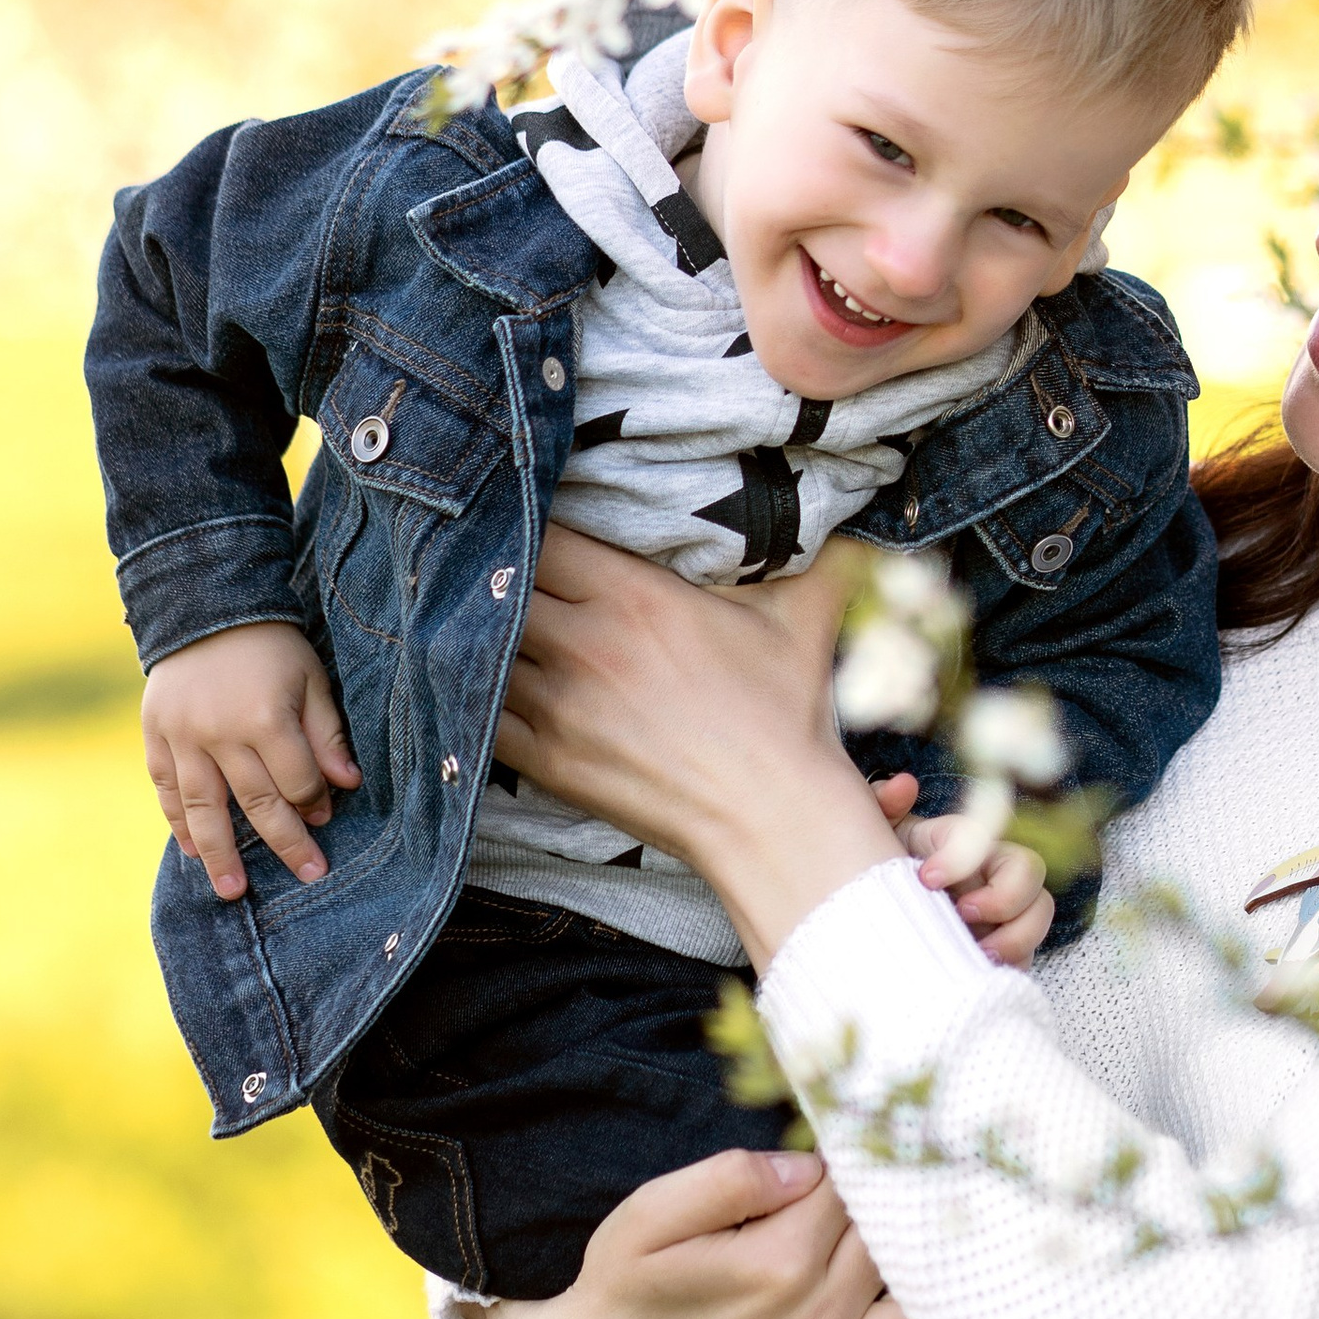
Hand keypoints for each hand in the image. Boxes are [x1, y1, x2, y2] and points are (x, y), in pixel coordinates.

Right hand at [142, 620, 359, 900]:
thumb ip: (326, 733)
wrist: (204, 606)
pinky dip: (176, 822)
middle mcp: (220, 733)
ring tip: (231, 890)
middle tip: (307, 876)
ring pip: (202, 807)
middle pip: (256, 802)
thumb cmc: (270, 647)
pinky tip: (189, 852)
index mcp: (265, 717)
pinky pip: (165, 788)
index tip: (325, 819)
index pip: (295, 781)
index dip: (314, 803)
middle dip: (284, 842)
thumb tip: (347, 785)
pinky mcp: (155, 735)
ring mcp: (182, 737)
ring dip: (218, 853)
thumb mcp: (311, 679)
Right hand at [472, 1146, 982, 1318]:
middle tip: (924, 1164)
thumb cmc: (618, 1287)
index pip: (855, 1191)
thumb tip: (807, 1163)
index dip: (865, 1153)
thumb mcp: (647, 1216)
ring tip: (963, 1239)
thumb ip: (728, 1178)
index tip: (877, 1126)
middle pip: (895, 1246)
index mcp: (776, 1265)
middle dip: (909, 1203)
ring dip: (946, 1286)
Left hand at [496, 529, 900, 961]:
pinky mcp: (547, 760)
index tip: (530, 514)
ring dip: (476, 631)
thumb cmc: (789, 714)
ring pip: (478, 647)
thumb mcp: (804, 615)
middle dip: (496, 572)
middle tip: (495, 563)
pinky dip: (471, 692)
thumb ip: (816, 548)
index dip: (529, 519)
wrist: (774, 817)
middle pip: (500, 585)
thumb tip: (848, 502)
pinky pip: (479, 713)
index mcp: (637, 597)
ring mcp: (559, 706)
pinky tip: (476, 679)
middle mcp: (587, 644)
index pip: (545, 535)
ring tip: (475, 616)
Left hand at [872, 771, 1055, 969]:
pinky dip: (1010, 966)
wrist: (875, 923)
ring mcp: (1004, 914)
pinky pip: (1026, 957)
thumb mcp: (873, 837)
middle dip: (1005, 896)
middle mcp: (993, 874)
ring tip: (977, 954)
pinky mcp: (1005, 950)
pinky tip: (977, 972)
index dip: (965, 856)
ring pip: (1038, 914)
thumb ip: (882, 806)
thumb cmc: (879, 871)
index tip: (925, 878)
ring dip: (1016, 937)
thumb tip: (903, 786)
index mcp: (964, 842)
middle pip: (1030, 871)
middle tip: (961, 915)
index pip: (986, 835)